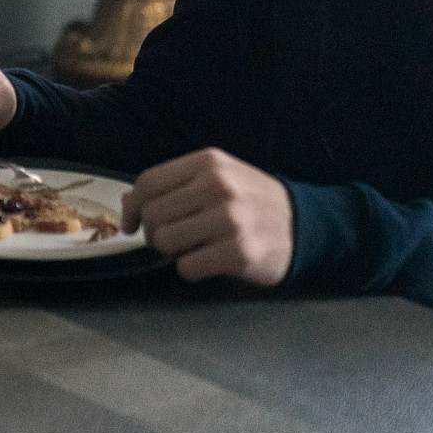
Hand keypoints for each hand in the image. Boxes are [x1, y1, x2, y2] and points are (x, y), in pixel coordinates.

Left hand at [122, 147, 293, 284]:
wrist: (305, 224)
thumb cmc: (250, 200)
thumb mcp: (216, 178)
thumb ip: (174, 185)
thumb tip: (127, 202)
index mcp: (208, 163)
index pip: (149, 182)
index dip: (132, 207)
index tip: (130, 224)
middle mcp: (218, 186)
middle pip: (154, 215)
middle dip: (155, 233)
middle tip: (172, 240)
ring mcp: (230, 220)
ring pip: (165, 242)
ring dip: (172, 252)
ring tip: (193, 248)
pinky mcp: (239, 253)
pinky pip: (187, 267)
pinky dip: (191, 269)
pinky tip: (209, 261)